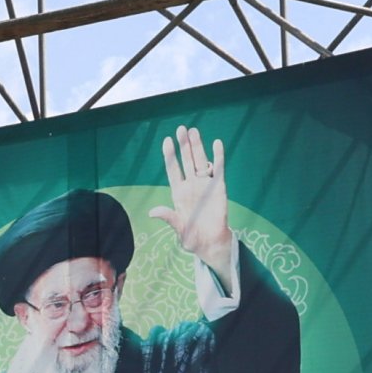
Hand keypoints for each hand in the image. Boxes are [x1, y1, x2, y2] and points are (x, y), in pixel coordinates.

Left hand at [147, 124, 231, 269]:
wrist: (210, 244)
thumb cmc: (192, 238)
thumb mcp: (178, 229)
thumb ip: (168, 218)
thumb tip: (152, 212)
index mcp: (179, 193)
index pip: (173, 170)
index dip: (170, 156)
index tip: (167, 141)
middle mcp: (191, 185)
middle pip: (187, 161)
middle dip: (184, 145)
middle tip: (181, 129)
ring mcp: (205, 185)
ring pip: (201, 161)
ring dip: (198, 147)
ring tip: (194, 132)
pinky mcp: (219, 188)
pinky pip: (219, 169)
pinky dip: (219, 157)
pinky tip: (217, 143)